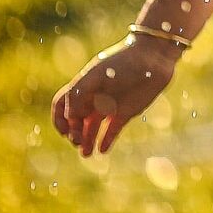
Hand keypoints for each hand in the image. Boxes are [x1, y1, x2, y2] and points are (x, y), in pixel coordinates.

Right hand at [51, 35, 181, 156]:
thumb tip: (70, 117)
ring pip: (92, 129)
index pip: (62, 106)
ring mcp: (109, 107)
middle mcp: (94, 98)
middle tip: (78, 140)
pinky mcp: (125, 113)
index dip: (59, 119)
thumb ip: (78, 93)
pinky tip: (102, 150)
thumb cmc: (122, 62)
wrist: (153, 58)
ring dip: (87, 141)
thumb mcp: (96, 74)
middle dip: (74, 133)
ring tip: (85, 154)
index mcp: (83, 88)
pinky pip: (111, 131)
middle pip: (76, 121)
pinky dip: (106, 141)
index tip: (64, 130)